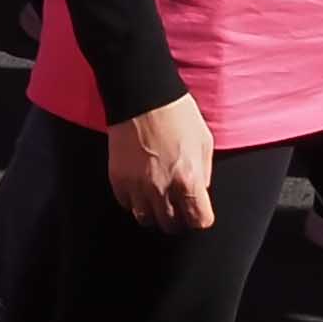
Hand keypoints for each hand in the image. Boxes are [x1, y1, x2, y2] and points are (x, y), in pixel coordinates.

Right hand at [106, 96, 217, 232]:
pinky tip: (140, 188)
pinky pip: (126, 204)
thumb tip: (199, 191)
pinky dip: (134, 200)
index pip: (199, 220)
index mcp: (188, 180)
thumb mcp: (204, 142)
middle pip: (171, 225)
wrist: (143, 97)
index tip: (198, 212)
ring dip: (154, 213)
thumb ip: (204, 172)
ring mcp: (137, 186)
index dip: (200, 218)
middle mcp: (162, 188)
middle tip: (178, 207)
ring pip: (146, 219)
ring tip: (157, 200)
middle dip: (178, 219)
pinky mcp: (118, 179)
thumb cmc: (177, 115)